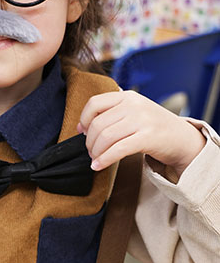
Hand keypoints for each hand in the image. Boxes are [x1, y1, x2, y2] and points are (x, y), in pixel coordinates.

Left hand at [78, 90, 205, 178]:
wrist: (182, 138)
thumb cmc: (153, 127)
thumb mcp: (134, 112)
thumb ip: (112, 113)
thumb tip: (83, 127)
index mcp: (127, 96)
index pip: (94, 103)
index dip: (83, 120)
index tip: (82, 132)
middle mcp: (134, 105)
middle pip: (98, 124)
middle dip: (89, 142)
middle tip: (91, 152)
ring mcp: (142, 120)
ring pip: (105, 138)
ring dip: (95, 152)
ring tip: (95, 159)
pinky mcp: (148, 137)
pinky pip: (117, 150)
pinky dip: (103, 160)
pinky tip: (98, 166)